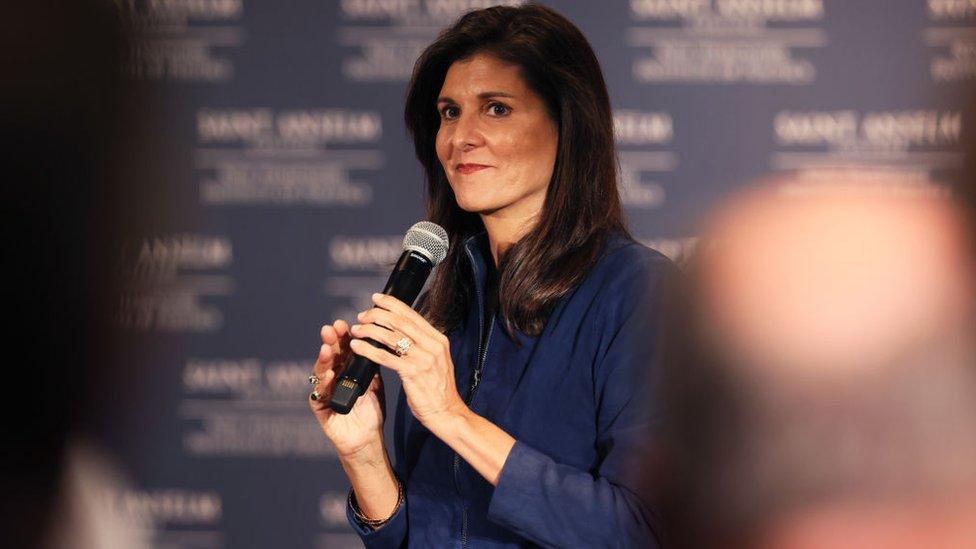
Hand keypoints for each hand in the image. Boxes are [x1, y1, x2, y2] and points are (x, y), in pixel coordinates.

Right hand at [308, 319, 385, 459]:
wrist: (368, 438)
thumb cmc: (371, 410)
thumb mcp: (375, 384)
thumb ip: (372, 365)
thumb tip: (378, 341)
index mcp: (346, 370)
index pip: (342, 349)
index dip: (342, 336)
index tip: (344, 323)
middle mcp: (333, 377)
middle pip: (330, 356)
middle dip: (330, 341)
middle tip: (331, 328)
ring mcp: (324, 391)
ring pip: (321, 371)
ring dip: (324, 359)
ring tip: (327, 348)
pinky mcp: (319, 408)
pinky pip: (319, 394)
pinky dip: (324, 384)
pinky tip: (329, 375)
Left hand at [348, 293, 468, 429]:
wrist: (447, 412)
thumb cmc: (437, 389)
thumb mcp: (435, 360)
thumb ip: (422, 344)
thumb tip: (401, 330)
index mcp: (438, 339)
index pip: (412, 314)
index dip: (392, 304)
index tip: (376, 298)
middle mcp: (432, 345)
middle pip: (400, 321)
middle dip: (377, 315)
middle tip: (362, 316)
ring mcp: (423, 358)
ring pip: (391, 336)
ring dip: (370, 330)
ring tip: (356, 330)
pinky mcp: (412, 373)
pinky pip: (385, 357)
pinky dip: (368, 349)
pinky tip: (357, 347)